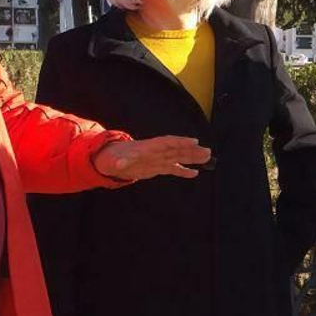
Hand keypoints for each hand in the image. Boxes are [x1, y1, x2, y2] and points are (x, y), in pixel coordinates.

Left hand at [93, 136, 211, 180]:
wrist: (109, 161)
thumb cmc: (110, 158)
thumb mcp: (113, 160)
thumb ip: (118, 161)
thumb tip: (120, 163)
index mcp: (147, 147)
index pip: (166, 142)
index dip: (180, 142)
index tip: (194, 142)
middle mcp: (155, 152)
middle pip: (176, 149)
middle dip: (191, 150)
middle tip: (207, 152)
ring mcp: (157, 159)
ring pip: (178, 157)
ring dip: (192, 157)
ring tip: (207, 158)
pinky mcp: (156, 168)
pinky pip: (173, 168)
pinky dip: (184, 170)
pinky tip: (195, 173)